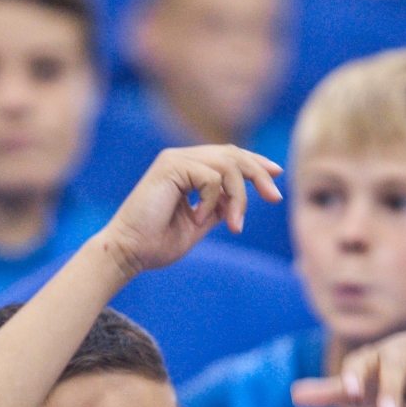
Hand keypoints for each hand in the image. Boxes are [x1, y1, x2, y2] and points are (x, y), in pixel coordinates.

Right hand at [97, 145, 281, 278]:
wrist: (128, 252)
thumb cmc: (156, 243)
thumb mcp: (199, 223)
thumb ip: (218, 207)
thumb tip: (241, 199)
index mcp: (187, 169)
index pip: (229, 156)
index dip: (256, 163)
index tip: (277, 175)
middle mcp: (182, 159)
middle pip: (233, 154)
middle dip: (259, 174)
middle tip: (275, 198)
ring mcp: (176, 160)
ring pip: (227, 165)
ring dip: (238, 197)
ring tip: (233, 224)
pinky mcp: (171, 166)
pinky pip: (212, 177)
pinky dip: (213, 201)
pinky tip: (198, 219)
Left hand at [290, 330, 405, 406]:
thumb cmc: (382, 379)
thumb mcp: (358, 388)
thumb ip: (330, 394)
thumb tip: (293, 396)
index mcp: (370, 357)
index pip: (358, 365)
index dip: (353, 377)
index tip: (349, 396)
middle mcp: (398, 351)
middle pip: (394, 370)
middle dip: (391, 392)